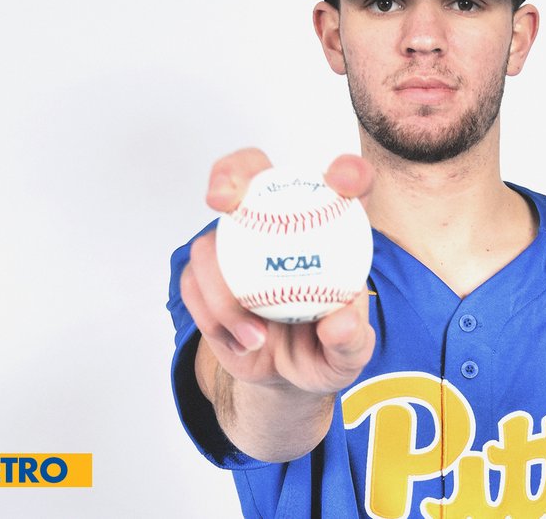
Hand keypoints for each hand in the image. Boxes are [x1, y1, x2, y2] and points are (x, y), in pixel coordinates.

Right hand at [180, 148, 377, 399]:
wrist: (285, 375)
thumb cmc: (324, 350)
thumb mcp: (348, 355)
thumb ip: (351, 340)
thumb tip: (339, 323)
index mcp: (330, 224)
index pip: (346, 181)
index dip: (347, 172)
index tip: (343, 184)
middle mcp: (280, 218)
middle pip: (251, 169)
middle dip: (231, 171)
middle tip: (225, 199)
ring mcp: (237, 242)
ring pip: (210, 241)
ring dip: (224, 291)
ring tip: (255, 336)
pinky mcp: (205, 272)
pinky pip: (194, 282)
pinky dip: (213, 317)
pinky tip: (240, 343)